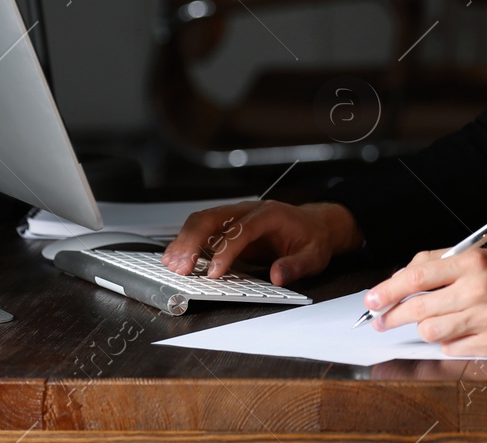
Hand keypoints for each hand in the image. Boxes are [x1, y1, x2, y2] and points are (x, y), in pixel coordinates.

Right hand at [161, 200, 361, 285]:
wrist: (315, 225)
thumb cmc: (312, 239)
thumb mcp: (314, 256)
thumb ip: (297, 266)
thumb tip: (278, 276)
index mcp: (270, 214)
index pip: (242, 229)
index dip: (226, 251)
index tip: (214, 273)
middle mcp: (248, 210)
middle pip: (213, 217)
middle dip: (193, 241)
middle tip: (181, 267)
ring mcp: (236, 216)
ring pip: (202, 220)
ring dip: (184, 241)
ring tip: (171, 264)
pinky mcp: (228, 226)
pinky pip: (203, 229)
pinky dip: (187, 242)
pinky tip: (176, 259)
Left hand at [365, 248, 486, 355]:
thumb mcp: (480, 257)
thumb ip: (440, 263)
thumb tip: (400, 280)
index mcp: (473, 261)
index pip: (417, 276)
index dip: (388, 290)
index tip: (371, 300)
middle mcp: (478, 289)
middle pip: (418, 307)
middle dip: (392, 316)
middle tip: (380, 321)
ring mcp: (486, 318)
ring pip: (430, 330)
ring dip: (424, 328)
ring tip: (432, 322)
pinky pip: (451, 348)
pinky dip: (448, 342)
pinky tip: (460, 331)